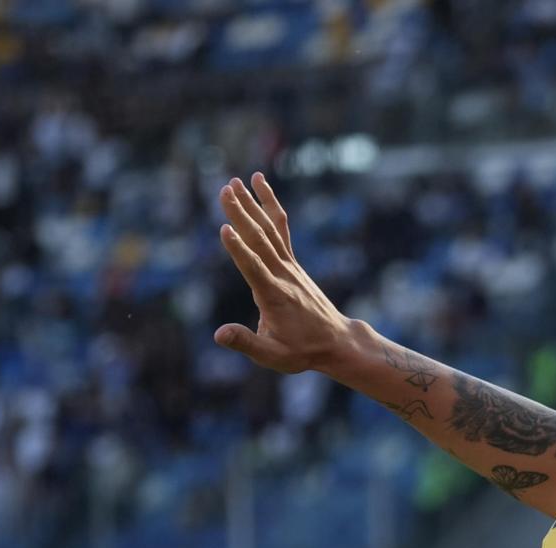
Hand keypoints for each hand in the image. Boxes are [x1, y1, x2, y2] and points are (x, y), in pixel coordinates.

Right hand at [213, 173, 356, 374]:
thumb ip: (246, 342)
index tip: (224, 229)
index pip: (254, 269)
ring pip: (270, 229)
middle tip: (224, 190)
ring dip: (252, 204)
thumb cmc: (301, 351)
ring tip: (235, 182)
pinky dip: (270, 206)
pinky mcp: (292, 262)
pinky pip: (280, 229)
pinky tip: (260, 186)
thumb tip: (219, 335)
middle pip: (260, 240)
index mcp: (274, 296)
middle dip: (241, 215)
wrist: (336, 342)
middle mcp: (283, 275)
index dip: (238, 251)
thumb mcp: (273, 356)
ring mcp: (289, 266)